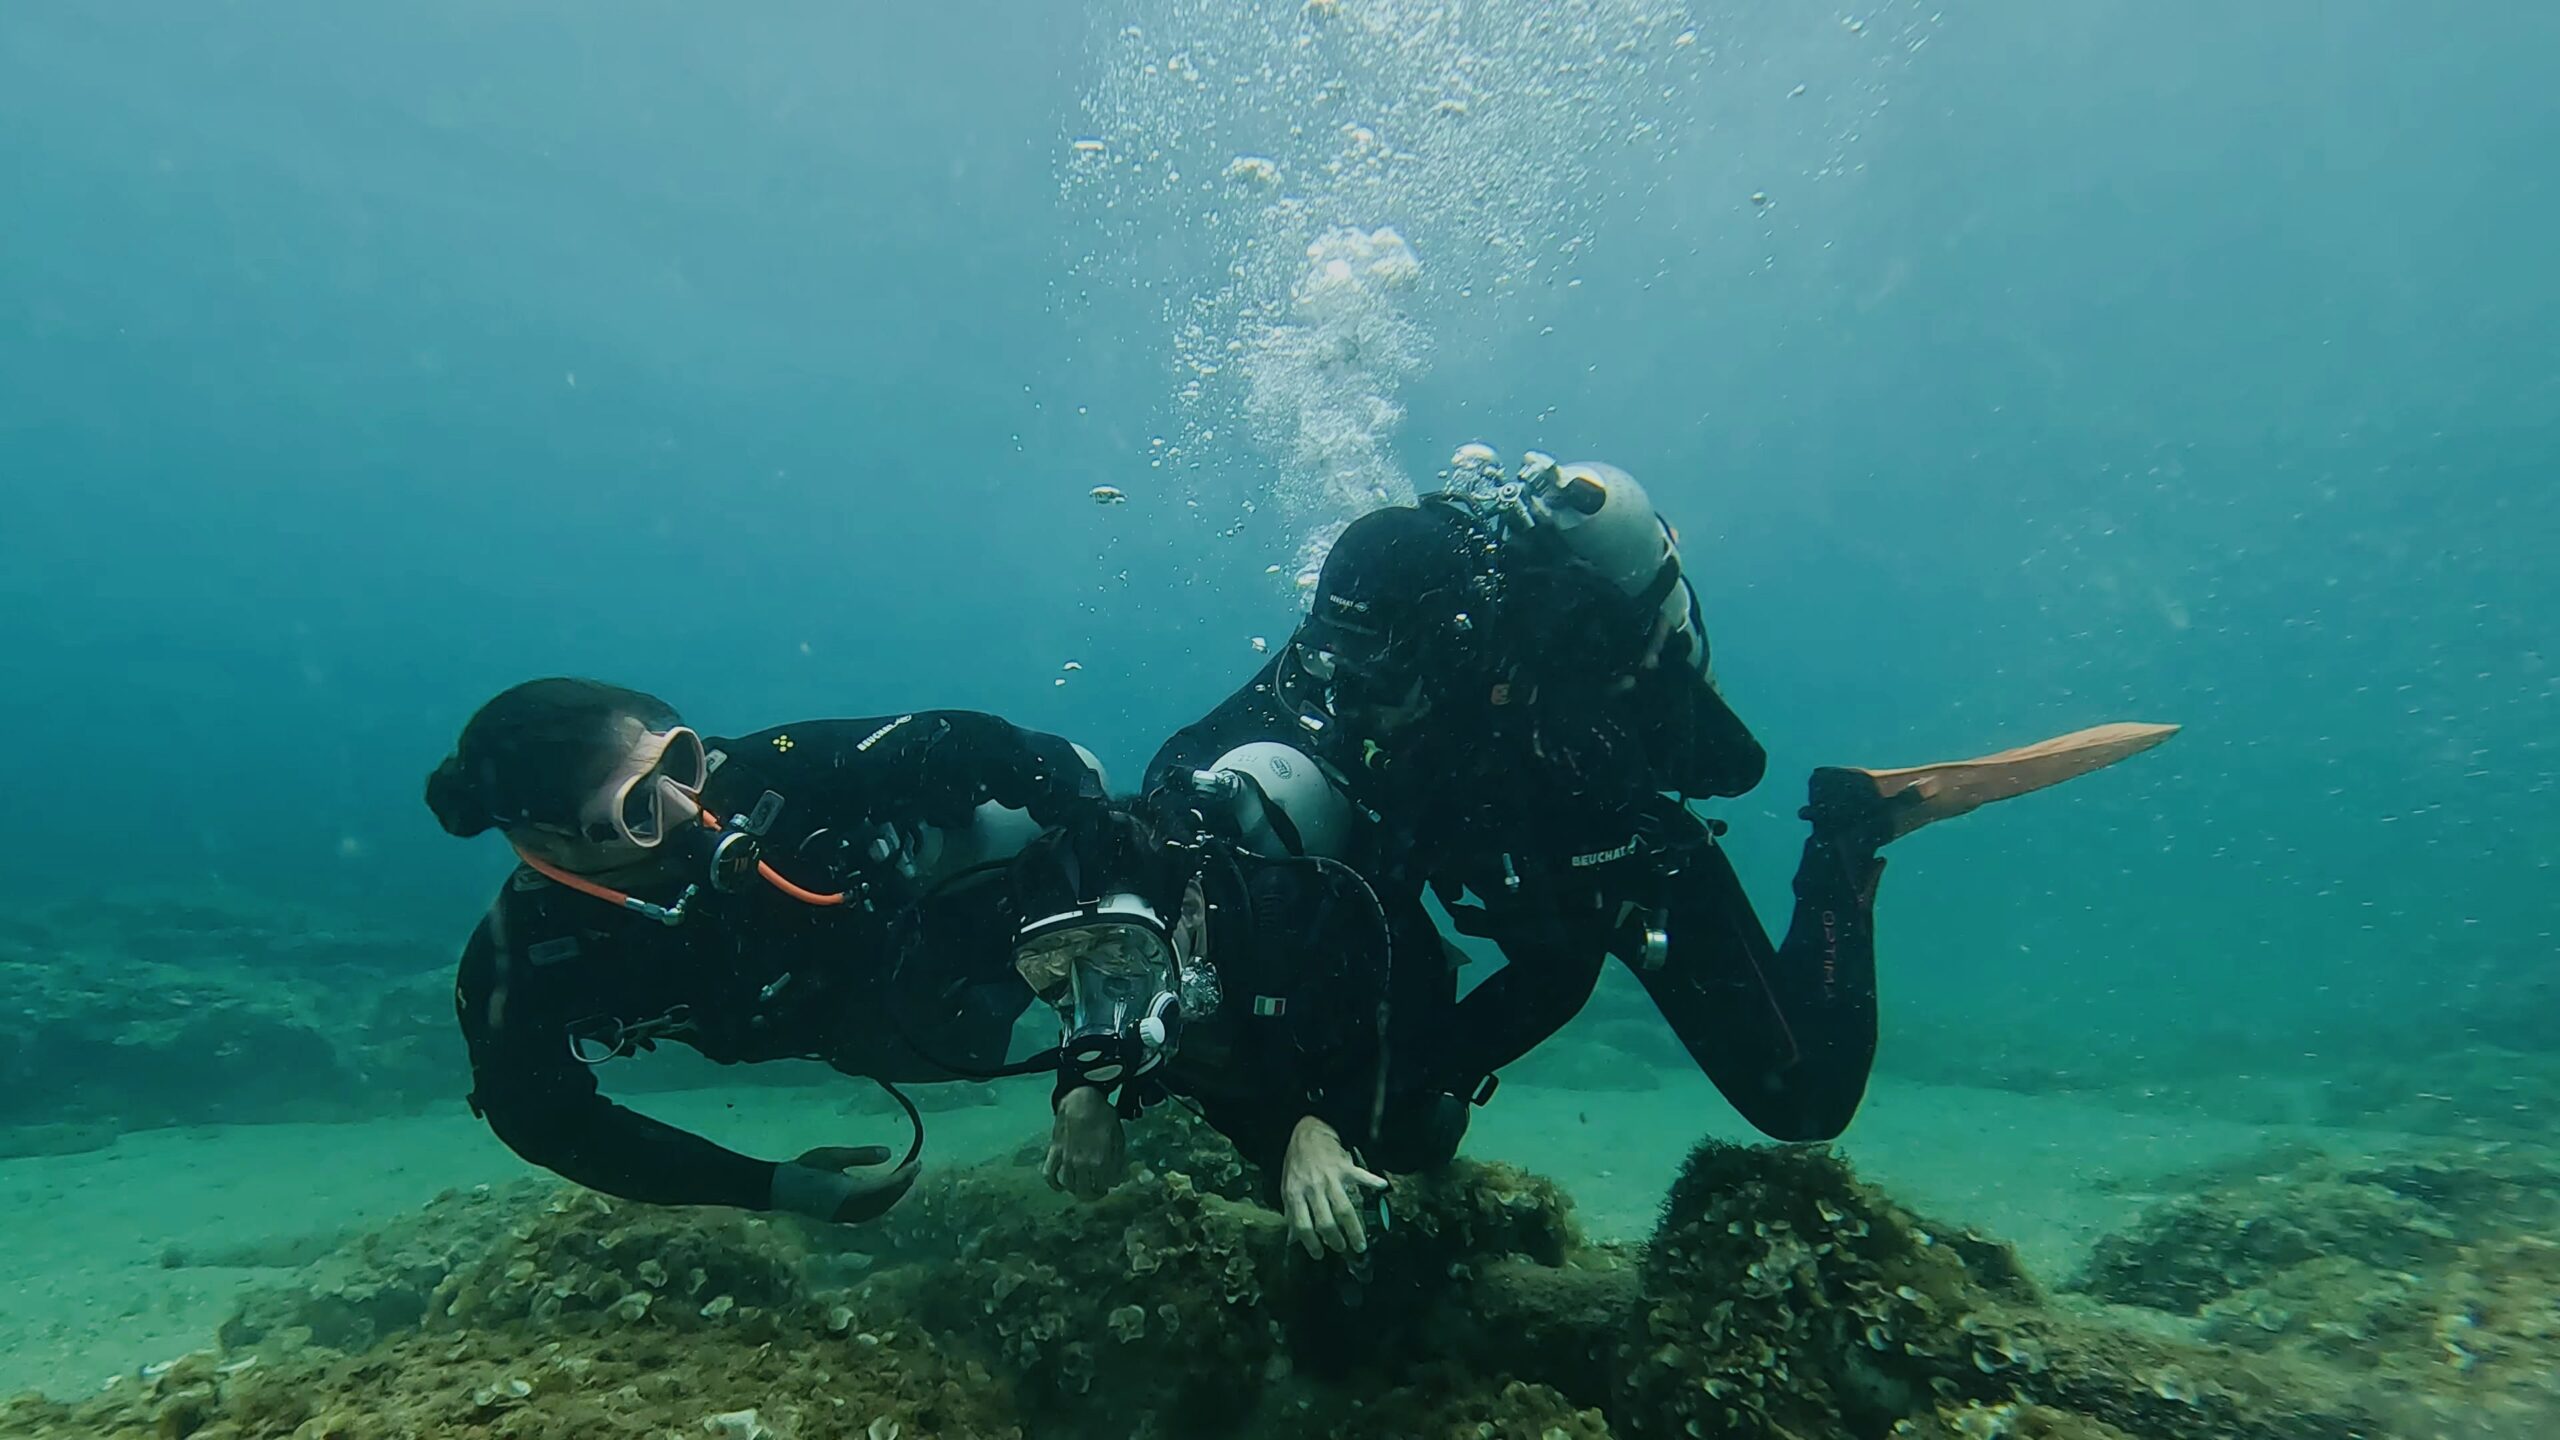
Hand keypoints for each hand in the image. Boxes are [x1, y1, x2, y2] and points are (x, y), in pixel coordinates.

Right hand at [769, 1144, 918, 1224]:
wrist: (780, 1188)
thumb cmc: (805, 1168)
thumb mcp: (833, 1156)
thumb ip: (861, 1156)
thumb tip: (889, 1152)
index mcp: (848, 1193)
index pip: (885, 1187)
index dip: (904, 1176)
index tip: (917, 1163)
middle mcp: (850, 1209)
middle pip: (886, 1200)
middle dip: (903, 1185)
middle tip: (915, 1168)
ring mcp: (845, 1216)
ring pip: (879, 1209)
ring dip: (894, 1195)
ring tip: (905, 1179)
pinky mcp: (841, 1218)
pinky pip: (870, 1213)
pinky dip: (882, 1203)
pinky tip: (885, 1193)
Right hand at [1045, 1086, 1125, 1200]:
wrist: (1081, 1100)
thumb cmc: (1103, 1116)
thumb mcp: (1118, 1136)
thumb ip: (1119, 1160)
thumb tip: (1121, 1177)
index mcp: (1101, 1162)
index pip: (1107, 1184)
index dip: (1112, 1183)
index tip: (1114, 1180)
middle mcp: (1082, 1165)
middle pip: (1087, 1192)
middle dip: (1095, 1194)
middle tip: (1099, 1191)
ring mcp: (1066, 1161)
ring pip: (1070, 1186)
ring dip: (1077, 1191)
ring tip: (1084, 1188)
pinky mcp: (1054, 1153)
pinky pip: (1049, 1174)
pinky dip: (1054, 1184)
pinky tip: (1060, 1187)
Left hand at [1281, 1117, 1387, 1258]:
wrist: (1306, 1133)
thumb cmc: (1296, 1164)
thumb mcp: (1287, 1187)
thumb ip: (1291, 1212)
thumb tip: (1293, 1240)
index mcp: (1295, 1193)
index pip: (1302, 1225)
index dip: (1311, 1243)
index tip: (1319, 1254)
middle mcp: (1313, 1188)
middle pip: (1326, 1221)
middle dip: (1335, 1240)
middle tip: (1342, 1249)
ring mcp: (1330, 1178)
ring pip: (1344, 1209)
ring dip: (1353, 1229)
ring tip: (1360, 1243)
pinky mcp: (1344, 1167)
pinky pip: (1361, 1176)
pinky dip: (1373, 1182)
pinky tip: (1383, 1187)